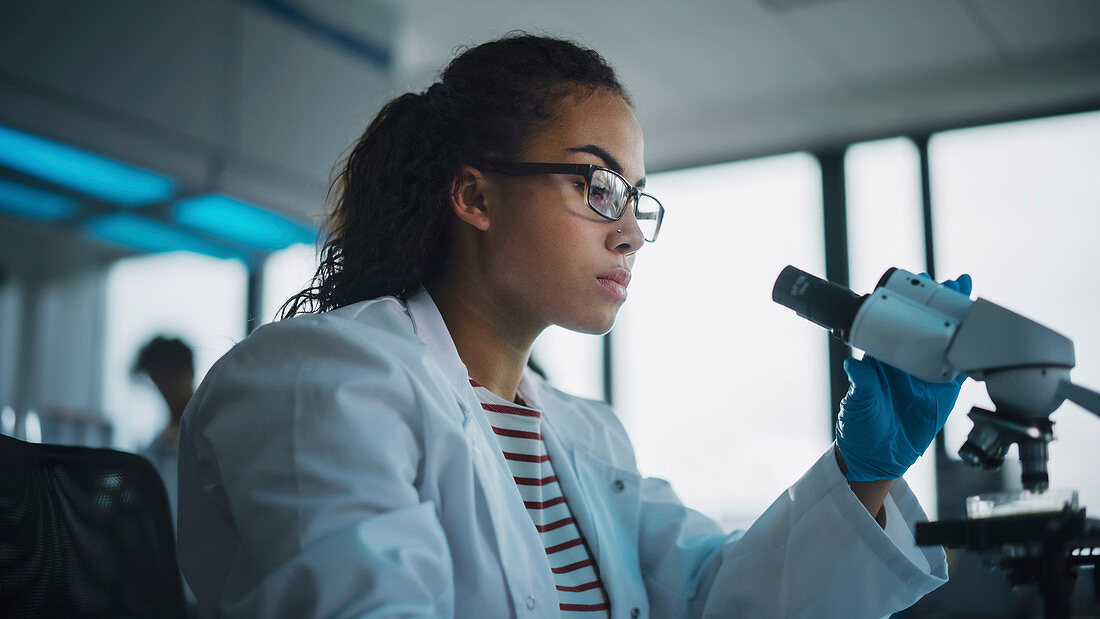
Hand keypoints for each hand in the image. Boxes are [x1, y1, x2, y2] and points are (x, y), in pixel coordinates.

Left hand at [835, 273, 972, 481]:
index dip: (910, 303)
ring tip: (971, 297)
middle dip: (941, 303)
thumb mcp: (859, 404)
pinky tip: (983, 337)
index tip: (920, 284)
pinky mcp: (944, 391)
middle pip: (927, 326)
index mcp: (883, 358)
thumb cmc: (860, 427)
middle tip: (956, 283)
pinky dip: (971, 353)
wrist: (878, 458)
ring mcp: (927, 374)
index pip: (898, 323)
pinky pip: (960, 368)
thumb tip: (853, 366)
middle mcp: (907, 361)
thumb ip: (862, 386)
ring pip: (947, 342)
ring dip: (959, 322)